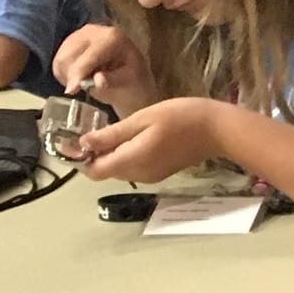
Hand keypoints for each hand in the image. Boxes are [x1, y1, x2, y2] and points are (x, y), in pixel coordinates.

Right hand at [52, 24, 155, 116]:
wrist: (131, 80)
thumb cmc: (134, 84)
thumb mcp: (128, 84)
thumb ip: (113, 81)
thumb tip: (98, 79)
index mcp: (113, 37)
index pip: (90, 55)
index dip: (78, 73)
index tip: (71, 90)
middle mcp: (94, 30)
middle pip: (69, 55)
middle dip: (72, 76)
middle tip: (81, 91)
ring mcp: (80, 34)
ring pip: (60, 59)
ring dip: (67, 76)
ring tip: (84, 85)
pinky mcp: (70, 41)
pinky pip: (57, 61)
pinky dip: (64, 74)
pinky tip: (79, 79)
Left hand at [78, 97, 226, 183]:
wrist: (218, 130)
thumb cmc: (180, 117)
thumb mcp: (143, 119)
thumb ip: (112, 134)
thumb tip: (83, 143)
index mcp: (131, 161)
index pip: (94, 171)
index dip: (80, 158)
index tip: (75, 140)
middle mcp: (139, 174)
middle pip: (106, 171)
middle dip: (95, 155)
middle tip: (93, 129)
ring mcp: (151, 175)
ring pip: (120, 170)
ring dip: (111, 155)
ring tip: (113, 132)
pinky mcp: (161, 172)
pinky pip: (134, 168)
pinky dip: (126, 156)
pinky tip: (133, 138)